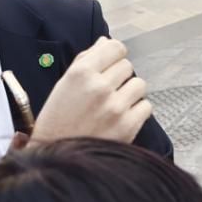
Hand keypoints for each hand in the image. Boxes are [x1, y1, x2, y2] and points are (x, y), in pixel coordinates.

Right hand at [30, 37, 151, 144]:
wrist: (56, 160)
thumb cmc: (57, 121)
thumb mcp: (63, 85)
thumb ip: (85, 60)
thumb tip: (106, 42)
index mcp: (80, 74)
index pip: (115, 47)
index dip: (114, 55)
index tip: (111, 64)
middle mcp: (99, 87)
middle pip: (127, 66)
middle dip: (118, 77)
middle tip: (106, 92)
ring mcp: (115, 107)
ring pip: (139, 84)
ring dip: (130, 93)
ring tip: (114, 105)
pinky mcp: (128, 126)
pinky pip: (146, 106)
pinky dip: (137, 112)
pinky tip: (121, 118)